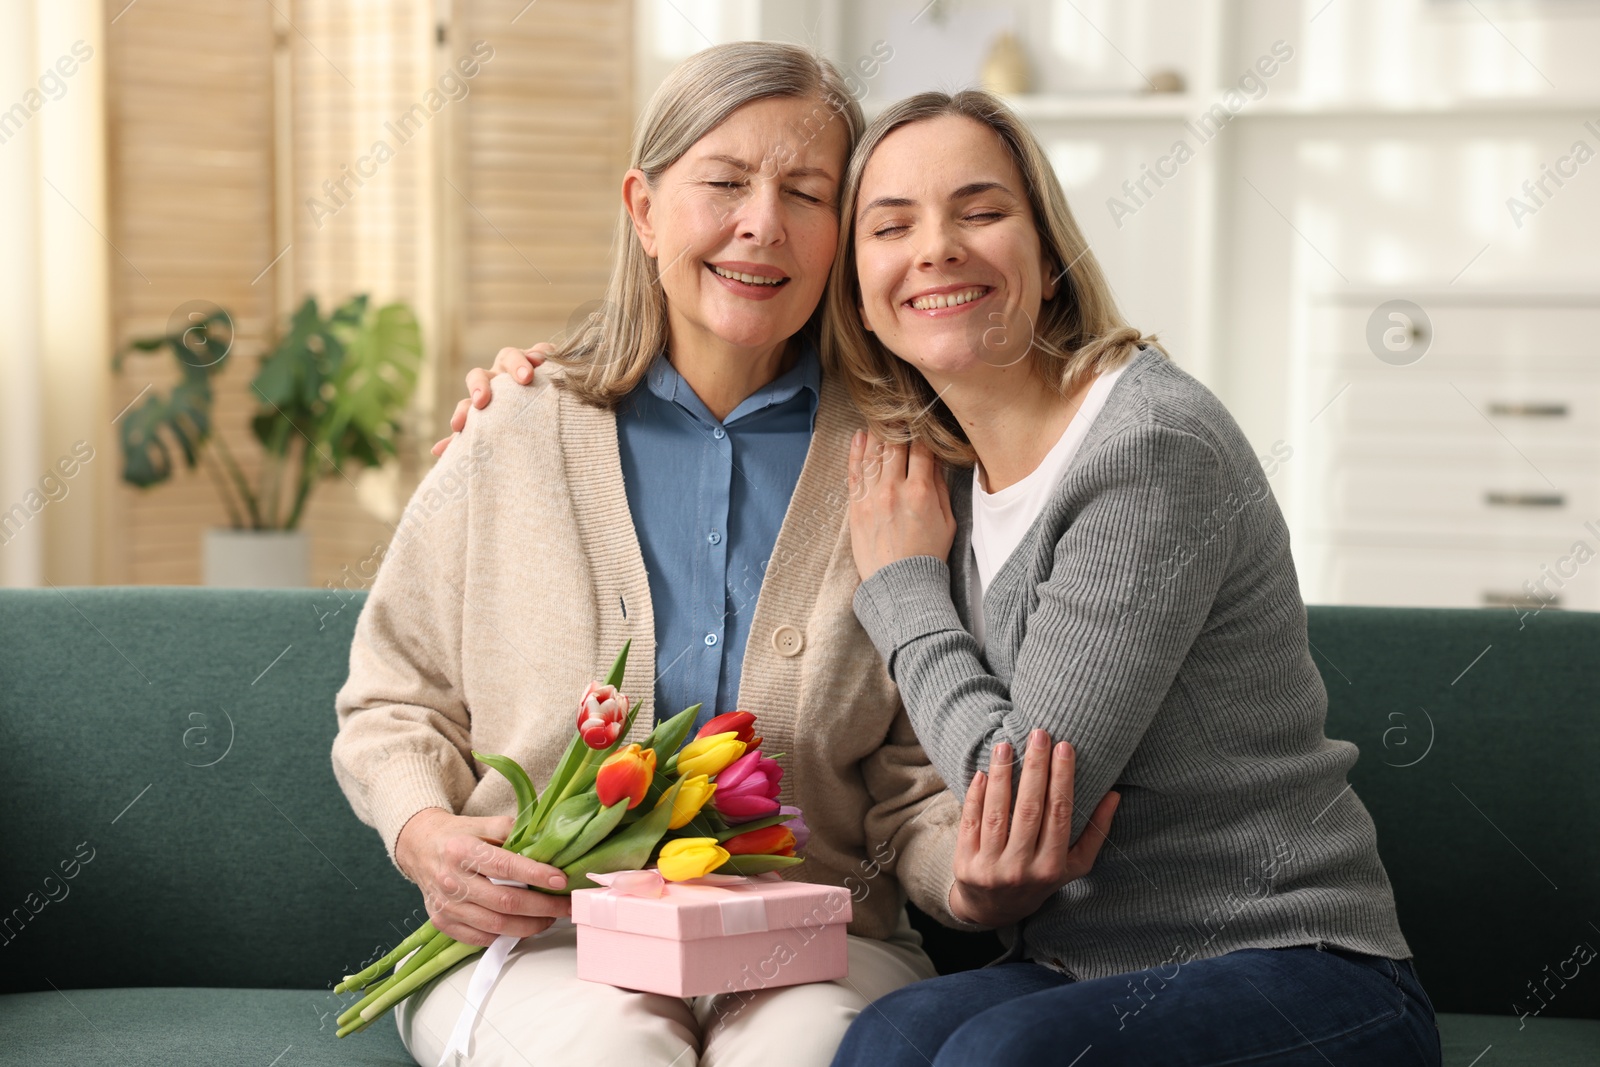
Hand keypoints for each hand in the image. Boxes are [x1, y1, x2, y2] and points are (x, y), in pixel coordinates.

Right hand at [394, 806, 570, 946]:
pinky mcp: (442, 922)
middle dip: (543, 907)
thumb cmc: (458, 835)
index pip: (505, 867)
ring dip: (530, 925)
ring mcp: (446, 905)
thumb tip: (546, 841)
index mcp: (462, 851)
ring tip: (550, 918)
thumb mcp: (482, 823)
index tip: (561, 880)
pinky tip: (523, 927)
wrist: (419, 848)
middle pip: (505, 902)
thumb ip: (512, 830)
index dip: (536, 875)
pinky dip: (506, 936)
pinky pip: (480, 939)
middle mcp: (451, 880)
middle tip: (565, 905)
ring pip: (496, 925)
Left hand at [431, 343, 554, 455]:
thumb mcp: (495, 434)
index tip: (457, 426)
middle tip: (482, 401)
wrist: (551, 411)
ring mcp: (518, 366)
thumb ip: (467, 441)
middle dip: (479, 386)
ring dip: (515, 364)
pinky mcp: (542, 358)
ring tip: (526, 377)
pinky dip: (540, 352)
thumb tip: (435, 451)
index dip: (462, 413)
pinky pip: (541, 350)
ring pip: (508, 356)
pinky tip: (542, 360)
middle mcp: (497, 381)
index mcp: (484, 401)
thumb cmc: (519, 425)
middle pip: (479, 375)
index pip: (467, 404)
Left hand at [847, 431, 955, 581]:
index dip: (922, 430)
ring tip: (881, 418)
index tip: (922, 419)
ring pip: (873, 453)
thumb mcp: (947, 520)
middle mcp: (894, 489)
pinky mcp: (856, 506)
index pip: (921, 448)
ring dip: (877, 432)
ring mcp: (872, 497)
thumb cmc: (928, 555)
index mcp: (921, 491)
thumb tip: (934, 460)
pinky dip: (856, 451)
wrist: (900, 585)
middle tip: (901, 412)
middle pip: (895, 445)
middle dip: (900, 426)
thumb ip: (940, 486)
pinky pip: (854, 471)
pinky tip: (860, 435)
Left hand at [948, 730, 1120, 927]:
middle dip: (1035, 768)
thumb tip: (1114, 795)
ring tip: (1006, 746)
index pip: (1059, 814)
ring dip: (1001, 776)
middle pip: (1029, 809)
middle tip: (1039, 734)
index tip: (1064, 746)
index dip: (1062, 779)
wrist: (993, 909)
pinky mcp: (965, 863)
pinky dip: (975, 795)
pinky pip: (970, 822)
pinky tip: (983, 772)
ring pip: (997, 813)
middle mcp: (1021, 868)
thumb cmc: (1040, 879)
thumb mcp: (1073, 866)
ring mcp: (991, 867)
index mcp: (1051, 867)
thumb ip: (1095, 833)